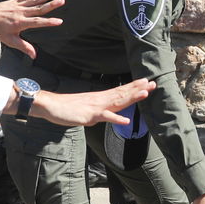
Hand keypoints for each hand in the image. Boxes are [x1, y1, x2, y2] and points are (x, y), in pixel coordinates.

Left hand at [0, 0, 63, 58]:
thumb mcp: (10, 41)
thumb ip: (24, 47)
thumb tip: (34, 55)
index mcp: (21, 23)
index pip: (37, 22)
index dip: (49, 22)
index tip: (59, 21)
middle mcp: (22, 12)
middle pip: (39, 8)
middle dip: (51, 5)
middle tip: (62, 1)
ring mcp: (21, 5)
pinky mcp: (19, 0)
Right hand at [28, 78, 154, 125]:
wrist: (50, 105)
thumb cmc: (66, 108)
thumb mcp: (86, 109)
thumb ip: (98, 111)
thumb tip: (106, 114)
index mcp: (100, 98)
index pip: (120, 91)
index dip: (134, 88)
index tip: (147, 83)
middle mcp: (100, 100)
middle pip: (122, 94)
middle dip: (138, 89)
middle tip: (153, 84)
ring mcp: (95, 107)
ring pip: (117, 102)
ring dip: (131, 98)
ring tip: (145, 94)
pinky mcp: (89, 116)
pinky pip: (104, 117)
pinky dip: (116, 119)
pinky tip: (126, 120)